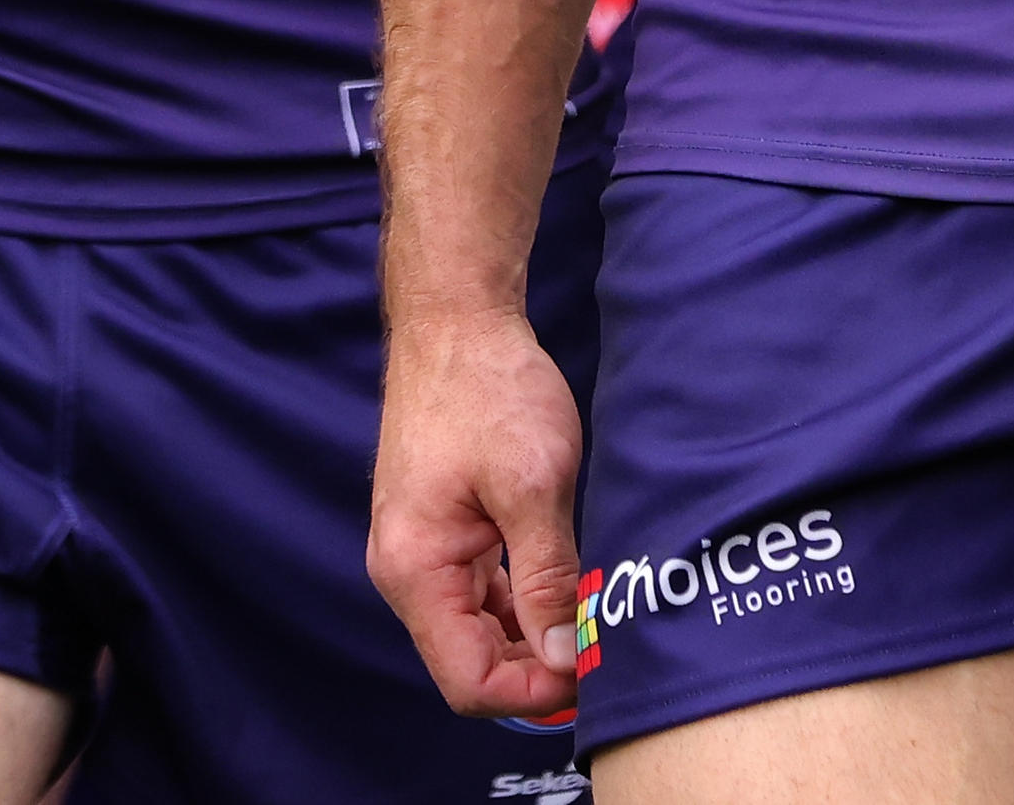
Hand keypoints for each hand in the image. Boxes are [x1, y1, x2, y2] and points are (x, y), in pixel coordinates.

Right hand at [370, 306, 590, 720]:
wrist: (458, 321)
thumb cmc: (489, 390)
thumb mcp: (533, 485)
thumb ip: (547, 577)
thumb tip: (568, 654)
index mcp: (416, 571)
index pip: (469, 680)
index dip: (533, 693)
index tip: (592, 673)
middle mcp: (409, 573)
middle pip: (472, 663)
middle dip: (538, 670)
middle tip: (605, 649)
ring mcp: (425, 552)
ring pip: (481, 631)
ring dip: (535, 637)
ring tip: (594, 618)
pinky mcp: (446, 531)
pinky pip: (484, 593)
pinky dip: (525, 602)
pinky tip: (568, 586)